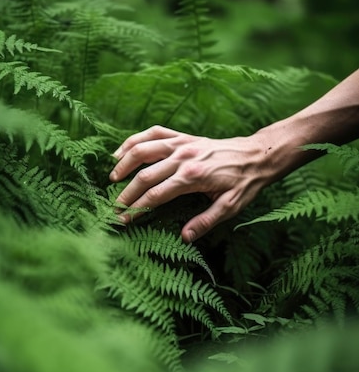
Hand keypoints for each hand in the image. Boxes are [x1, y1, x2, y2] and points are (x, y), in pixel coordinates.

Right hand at [109, 125, 269, 241]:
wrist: (258, 155)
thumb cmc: (244, 184)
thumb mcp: (230, 207)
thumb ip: (206, 222)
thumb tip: (184, 238)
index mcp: (192, 177)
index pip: (155, 195)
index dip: (136, 208)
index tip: (123, 219)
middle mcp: (183, 157)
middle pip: (144, 175)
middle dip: (125, 192)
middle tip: (113, 207)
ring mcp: (182, 144)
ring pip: (143, 149)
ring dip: (124, 163)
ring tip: (112, 178)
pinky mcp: (183, 137)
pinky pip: (154, 133)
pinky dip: (136, 140)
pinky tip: (123, 150)